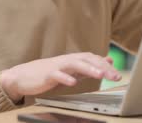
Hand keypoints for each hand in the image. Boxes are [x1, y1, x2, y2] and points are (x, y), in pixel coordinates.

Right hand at [0, 52, 120, 102]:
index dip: (106, 66)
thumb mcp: (72, 69)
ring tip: (100, 75)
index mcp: (74, 59)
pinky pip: (57, 75)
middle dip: (102, 67)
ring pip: (75, 64)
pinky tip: (73, 83)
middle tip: (115, 76)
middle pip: (87, 60)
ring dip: (88, 69)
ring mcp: (57, 66)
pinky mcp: (46, 74)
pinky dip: (65, 78)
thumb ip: (89, 65)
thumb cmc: (49, 73)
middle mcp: (67, 60)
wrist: (23, 76)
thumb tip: (108, 60)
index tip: (118, 75)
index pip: (93, 59)